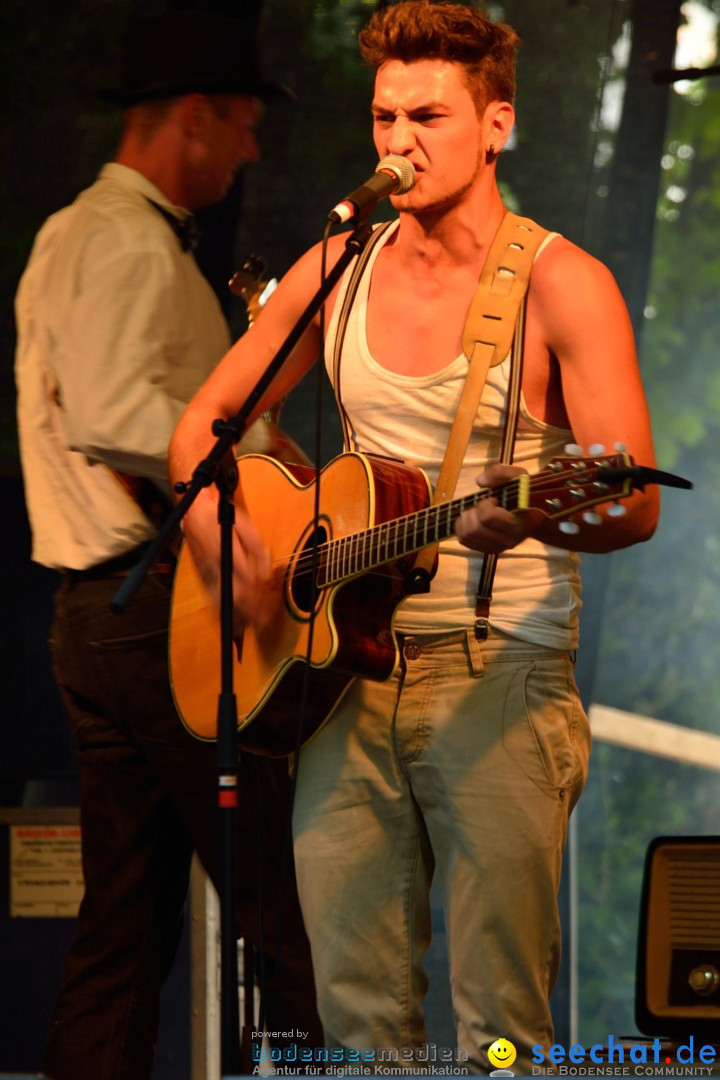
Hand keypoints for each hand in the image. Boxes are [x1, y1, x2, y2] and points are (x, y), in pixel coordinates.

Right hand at [182, 488, 272, 634]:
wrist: (194, 513)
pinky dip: (225, 613)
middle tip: (267, 620)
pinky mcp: (204, 577)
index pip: (249, 579)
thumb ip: (257, 546)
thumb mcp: (244, 523)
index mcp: (227, 552)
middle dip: (253, 611)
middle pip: (237, 595)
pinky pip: (213, 599)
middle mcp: (216, 566)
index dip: (262, 593)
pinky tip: (235, 621)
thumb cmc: (221, 517)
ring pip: (224, 600)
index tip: (273, 600)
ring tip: (254, 624)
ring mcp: (208, 574)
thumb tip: (267, 569)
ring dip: (240, 615)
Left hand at [454, 464, 540, 553]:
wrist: (531, 514)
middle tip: (482, 505)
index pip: (488, 517)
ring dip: (466, 519)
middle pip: (474, 529)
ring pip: (466, 536)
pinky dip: (463, 527)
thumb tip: (480, 481)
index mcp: (519, 524)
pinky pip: (464, 541)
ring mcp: (498, 548)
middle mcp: (509, 541)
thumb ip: (501, 472)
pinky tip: (473, 519)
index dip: (485, 504)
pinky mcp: (488, 550)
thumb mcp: (518, 476)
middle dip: (473, 512)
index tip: (493, 499)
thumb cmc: (523, 494)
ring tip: (477, 512)